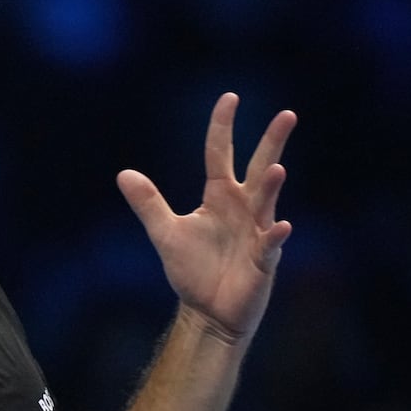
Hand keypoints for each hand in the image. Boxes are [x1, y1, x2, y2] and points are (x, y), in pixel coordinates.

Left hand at [116, 93, 295, 342]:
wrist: (206, 312)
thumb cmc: (192, 271)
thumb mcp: (166, 234)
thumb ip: (149, 204)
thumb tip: (124, 174)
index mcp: (220, 197)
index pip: (220, 154)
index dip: (222, 127)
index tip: (229, 98)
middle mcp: (243, 209)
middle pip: (259, 169)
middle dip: (272, 143)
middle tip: (287, 115)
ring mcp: (256, 232)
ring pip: (267, 204)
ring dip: (272, 188)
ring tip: (277, 170)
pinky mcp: (262, 260)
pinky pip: (270, 245)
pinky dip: (275, 236)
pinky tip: (281, 227)